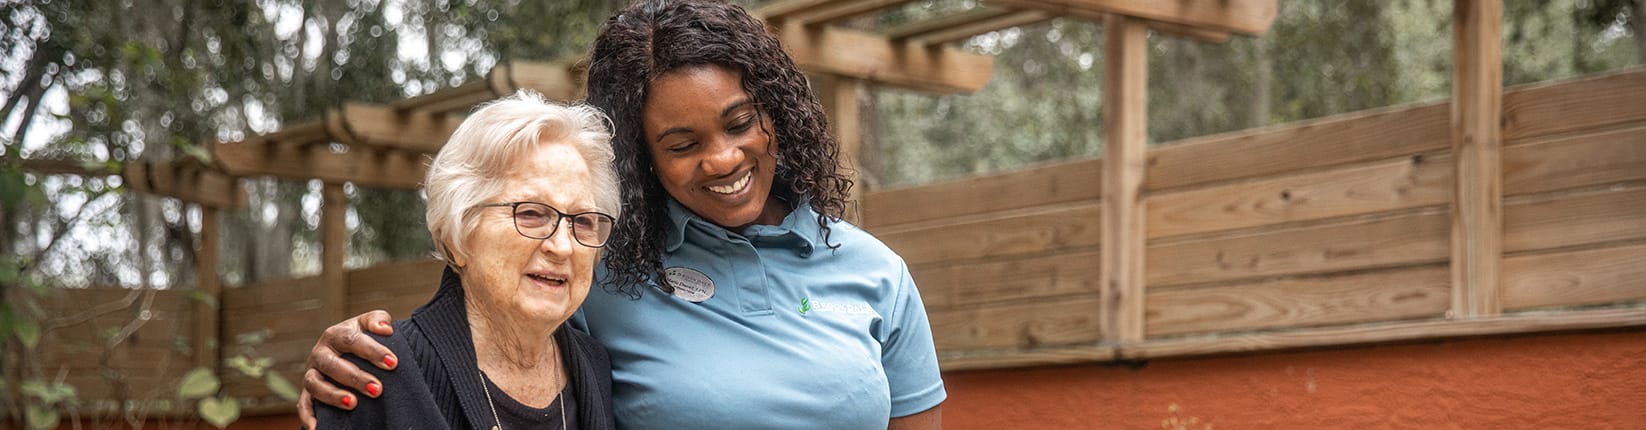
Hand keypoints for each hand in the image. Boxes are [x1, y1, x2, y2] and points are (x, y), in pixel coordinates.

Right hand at [296, 310, 396, 428]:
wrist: (345, 353)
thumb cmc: (361, 339)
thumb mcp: (368, 325)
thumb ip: (378, 320)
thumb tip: (385, 328)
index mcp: (335, 334)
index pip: (351, 340)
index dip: (371, 350)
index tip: (392, 363)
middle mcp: (320, 353)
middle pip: (332, 364)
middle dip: (355, 377)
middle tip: (378, 389)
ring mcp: (312, 374)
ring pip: (315, 384)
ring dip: (333, 395)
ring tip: (353, 403)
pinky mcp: (307, 393)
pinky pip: (303, 405)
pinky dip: (308, 417)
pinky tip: (318, 428)